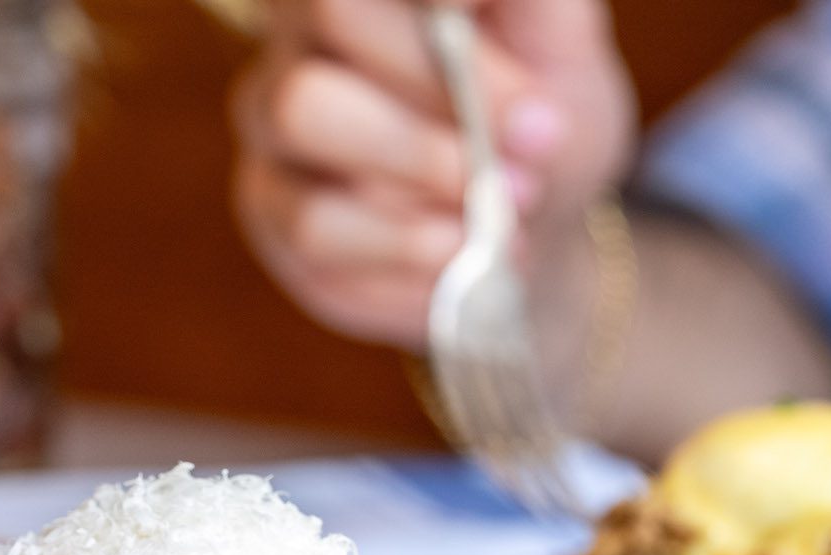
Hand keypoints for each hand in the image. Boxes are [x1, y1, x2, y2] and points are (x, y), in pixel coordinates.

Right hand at [232, 0, 635, 348]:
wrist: (523, 231)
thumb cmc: (532, 121)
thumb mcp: (561, 48)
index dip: (434, 3)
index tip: (502, 52)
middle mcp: (307, 35)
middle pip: (330, 11)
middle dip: (442, 78)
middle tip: (534, 138)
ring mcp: (273, 119)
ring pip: (304, 112)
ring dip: (420, 162)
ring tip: (502, 206)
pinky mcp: (269, 207)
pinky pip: (312, 223)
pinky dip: (404, 245)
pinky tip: (456, 253)